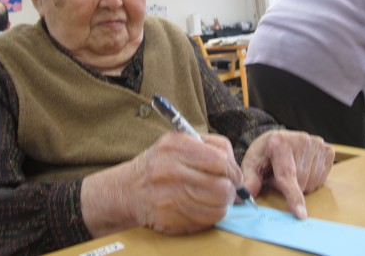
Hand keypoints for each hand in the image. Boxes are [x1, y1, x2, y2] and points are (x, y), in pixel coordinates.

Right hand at [81, 132, 241, 236]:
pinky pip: (206, 220)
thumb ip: (209, 148)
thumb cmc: (159, 164)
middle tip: (226, 188)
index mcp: (176, 145)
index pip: (221, 159)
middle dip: (230, 189)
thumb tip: (236, 170)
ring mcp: (169, 196)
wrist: (128, 190)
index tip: (232, 174)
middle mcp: (171, 170)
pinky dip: (211, 215)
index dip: (232, 169)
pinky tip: (203, 206)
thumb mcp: (178, 142)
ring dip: (222, 203)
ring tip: (214, 197)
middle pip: (222, 186)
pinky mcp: (169, 218)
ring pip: (218, 206)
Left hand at [241, 130, 333, 218]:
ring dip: (300, 184)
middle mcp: (301, 140)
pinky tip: (303, 168)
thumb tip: (244, 196)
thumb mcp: (251, 163)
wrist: (278, 137)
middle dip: (288, 187)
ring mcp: (316, 144)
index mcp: (279, 142)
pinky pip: (321, 179)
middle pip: (300, 183)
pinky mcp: (327, 150)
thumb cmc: (264, 153)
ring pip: (312, 183)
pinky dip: (312, 179)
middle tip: (278, 175)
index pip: (287, 174)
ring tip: (291, 170)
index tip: (301, 214)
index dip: (293, 196)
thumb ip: (249, 179)